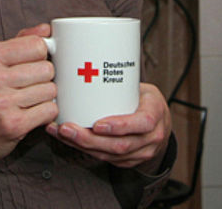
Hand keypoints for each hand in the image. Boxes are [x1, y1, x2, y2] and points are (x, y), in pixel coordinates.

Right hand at [0, 24, 56, 177]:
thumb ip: (20, 42)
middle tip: (30, 86)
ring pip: (51, 90)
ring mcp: (3, 102)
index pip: (37, 45)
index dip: (40, 55)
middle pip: (47, 68)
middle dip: (44, 78)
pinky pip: (49, 110)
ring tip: (30, 100)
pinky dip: (46, 113)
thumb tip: (46, 29)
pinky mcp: (14, 124)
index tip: (32, 64)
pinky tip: (33, 113)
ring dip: (46, 97)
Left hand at [45, 82, 171, 171]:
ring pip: (108, 155)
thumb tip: (90, 60)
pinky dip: (84, 149)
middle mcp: (151, 138)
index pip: (142, 123)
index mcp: (156, 114)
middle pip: (119, 145)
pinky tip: (68, 140)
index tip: (97, 124)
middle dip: (89, 139)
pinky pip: (104, 158)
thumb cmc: (147, 101)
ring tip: (61, 133)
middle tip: (66, 128)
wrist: (160, 123)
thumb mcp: (143, 88)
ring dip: (81, 145)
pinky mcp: (127, 161)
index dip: (119, 126)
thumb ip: (123, 80)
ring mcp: (140, 153)